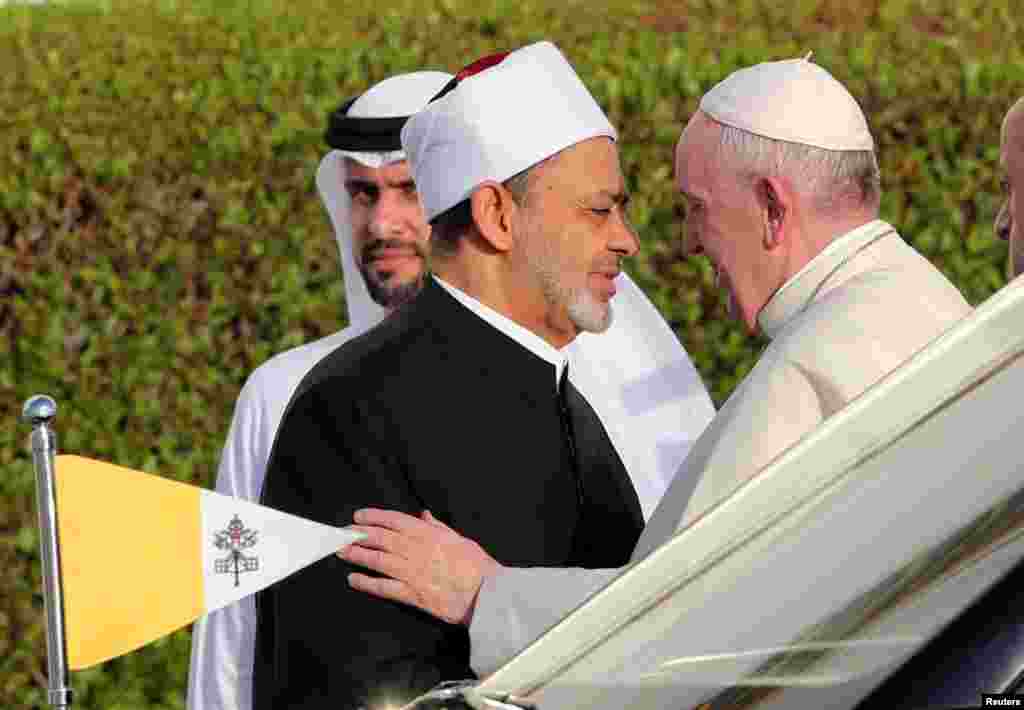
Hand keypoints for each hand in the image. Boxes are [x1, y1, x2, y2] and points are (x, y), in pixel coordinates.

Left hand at [338, 508, 500, 625]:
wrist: (485, 595)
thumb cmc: (477, 566)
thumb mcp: (460, 538)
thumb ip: (439, 527)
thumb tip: (425, 515)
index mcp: (428, 534)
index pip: (394, 520)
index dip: (373, 517)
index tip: (358, 516)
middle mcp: (416, 551)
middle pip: (380, 539)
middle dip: (359, 534)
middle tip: (344, 534)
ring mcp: (412, 573)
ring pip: (377, 560)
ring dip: (357, 555)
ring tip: (342, 552)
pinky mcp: (412, 594)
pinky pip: (383, 587)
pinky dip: (366, 583)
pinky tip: (353, 580)